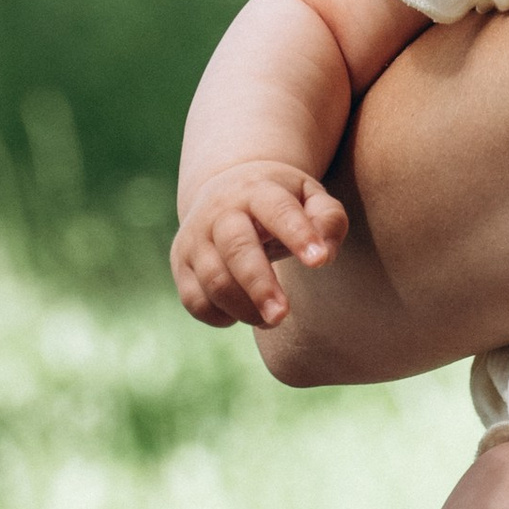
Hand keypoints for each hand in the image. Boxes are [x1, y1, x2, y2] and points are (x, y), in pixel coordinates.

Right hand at [171, 162, 347, 327]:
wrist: (225, 190)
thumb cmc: (280, 201)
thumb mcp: (309, 196)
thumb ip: (327, 219)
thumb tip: (324, 255)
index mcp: (257, 190)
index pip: (278, 210)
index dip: (298, 235)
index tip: (319, 261)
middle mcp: (220, 211)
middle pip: (236, 249)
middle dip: (259, 285)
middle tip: (282, 315)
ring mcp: (195, 238)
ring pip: (213, 279)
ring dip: (244, 308)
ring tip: (272, 318)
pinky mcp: (180, 264)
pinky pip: (194, 300)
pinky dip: (219, 316)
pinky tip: (242, 314)